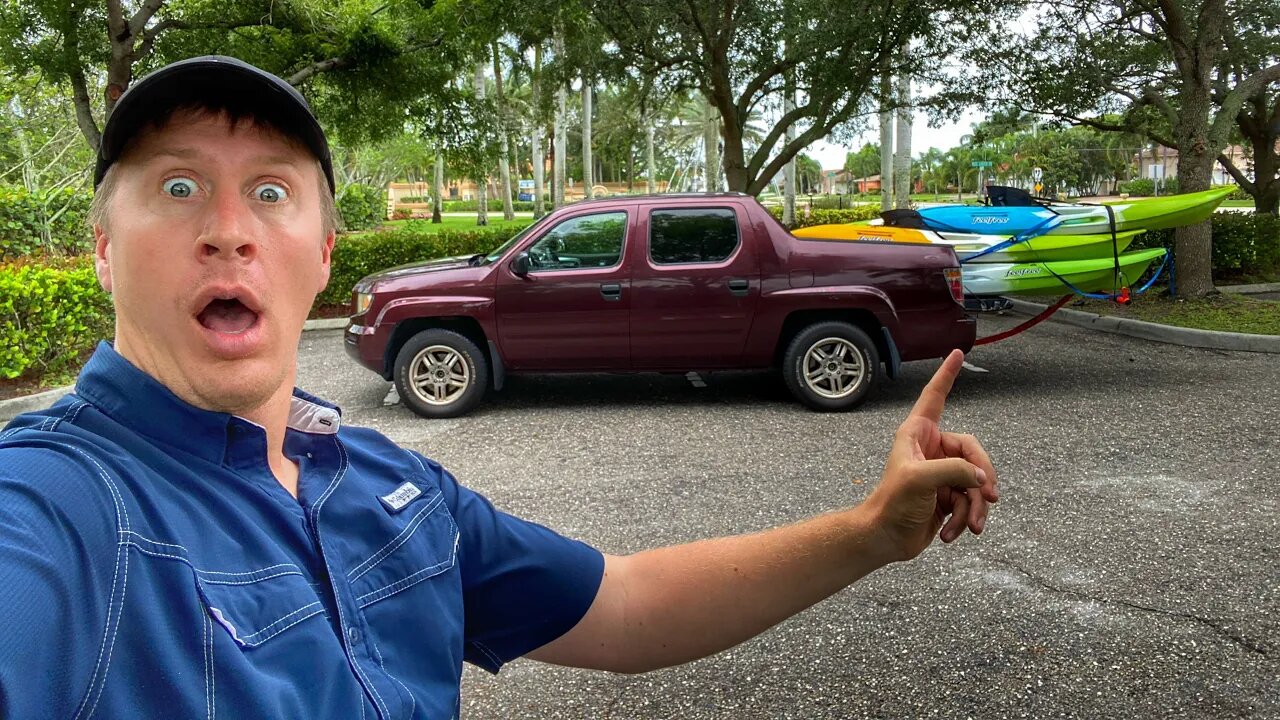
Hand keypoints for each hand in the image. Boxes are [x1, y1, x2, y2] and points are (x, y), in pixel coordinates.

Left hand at [864, 349, 998, 561]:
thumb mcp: (919, 480)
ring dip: (976, 507)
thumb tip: (980, 477)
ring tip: (972, 527)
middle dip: (982, 477)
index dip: (946, 374)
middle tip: (988, 496)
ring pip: (976, 481)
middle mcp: (931, 448)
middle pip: (973, 452)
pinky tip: (955, 535)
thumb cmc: (892, 504)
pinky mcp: (947, 495)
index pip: (935, 396)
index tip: (958, 352)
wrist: (885, 539)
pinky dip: (966, 519)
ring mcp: (941, 472)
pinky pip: (971, 501)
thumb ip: (954, 470)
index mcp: (917, 433)